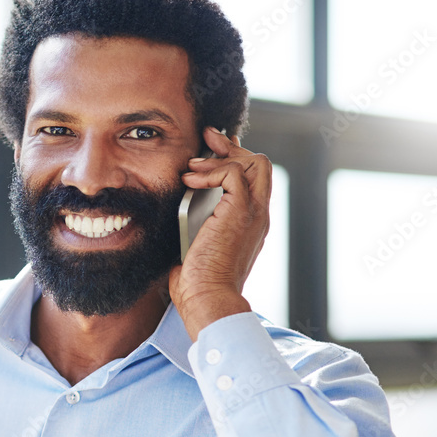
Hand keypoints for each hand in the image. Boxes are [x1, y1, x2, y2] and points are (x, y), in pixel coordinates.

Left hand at [168, 126, 271, 339]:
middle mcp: (258, 215)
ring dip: (220, 157)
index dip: (234, 159)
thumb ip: (195, 224)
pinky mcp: (241, 212)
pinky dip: (211, 171)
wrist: (206, 298)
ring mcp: (253, 213)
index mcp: (250, 222)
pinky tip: (190, 181)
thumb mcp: (195, 244)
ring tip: (193, 165)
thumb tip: (176, 211)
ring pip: (255, 163)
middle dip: (232, 147)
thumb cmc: (196, 282)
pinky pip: (234, 174)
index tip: (210, 151)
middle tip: (207, 139)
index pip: (253, 180)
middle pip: (259, 165)